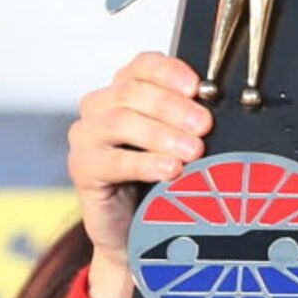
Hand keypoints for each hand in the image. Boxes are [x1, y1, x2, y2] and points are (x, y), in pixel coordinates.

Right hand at [68, 52, 211, 297]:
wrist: (133, 231)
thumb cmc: (157, 183)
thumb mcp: (177, 147)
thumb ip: (188, 125)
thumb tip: (215, 115)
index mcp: (124, 92)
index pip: (143, 66)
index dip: (170, 71)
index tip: (197, 88)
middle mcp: (100, 107)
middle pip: (133, 92)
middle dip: (173, 107)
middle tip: (204, 126)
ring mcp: (87, 137)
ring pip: (120, 121)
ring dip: (161, 134)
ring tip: (192, 151)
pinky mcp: (82, 168)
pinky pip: (113, 160)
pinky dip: (145, 163)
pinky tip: (169, 170)